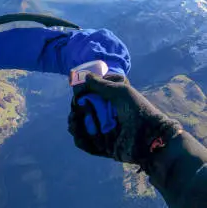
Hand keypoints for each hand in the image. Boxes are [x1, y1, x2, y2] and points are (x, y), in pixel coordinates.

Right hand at [68, 73, 182, 165]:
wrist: (151, 137)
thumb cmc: (137, 110)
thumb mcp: (120, 92)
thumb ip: (101, 85)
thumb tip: (85, 76)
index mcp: (111, 104)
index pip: (90, 98)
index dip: (80, 97)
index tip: (76, 95)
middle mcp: (106, 117)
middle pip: (83, 114)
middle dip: (75, 112)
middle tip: (74, 112)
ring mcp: (105, 133)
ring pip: (82, 129)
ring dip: (74, 125)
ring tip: (73, 122)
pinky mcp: (104, 148)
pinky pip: (87, 145)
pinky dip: (80, 140)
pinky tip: (78, 134)